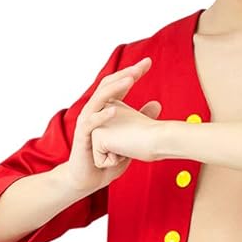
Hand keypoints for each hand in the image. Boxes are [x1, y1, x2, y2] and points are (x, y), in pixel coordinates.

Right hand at [65, 56, 154, 193]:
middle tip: (141, 66)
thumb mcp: (129, 138)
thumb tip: (157, 103)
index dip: (133, 73)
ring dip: (116, 88)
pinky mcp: (83, 137)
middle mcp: (95, 110)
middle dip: (125, 74)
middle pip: (109, 85)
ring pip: (100, 99)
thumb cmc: (107, 158)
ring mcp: (87, 122)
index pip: (119, 84)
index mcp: (106, 108)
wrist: (88, 178)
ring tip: (130, 79)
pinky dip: (103, 115)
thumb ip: (140, 120)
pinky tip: (114, 110)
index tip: (148, 62)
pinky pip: (92, 123)